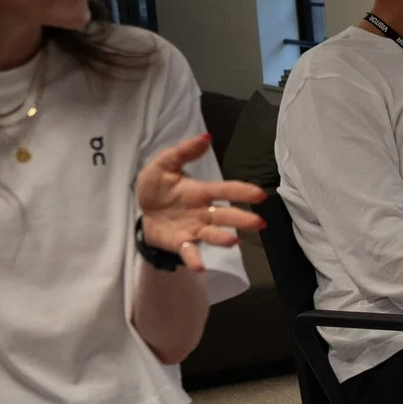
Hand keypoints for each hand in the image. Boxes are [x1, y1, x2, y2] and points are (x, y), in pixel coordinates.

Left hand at [135, 134, 265, 271]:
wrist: (142, 211)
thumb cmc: (158, 188)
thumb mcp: (164, 165)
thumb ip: (183, 152)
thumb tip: (206, 137)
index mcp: (201, 192)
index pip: (225, 191)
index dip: (242, 192)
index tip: (260, 195)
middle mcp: (203, 212)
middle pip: (225, 216)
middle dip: (242, 219)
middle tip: (259, 223)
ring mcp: (194, 229)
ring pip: (212, 234)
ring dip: (222, 238)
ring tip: (233, 241)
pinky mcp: (181, 243)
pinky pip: (190, 251)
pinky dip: (195, 259)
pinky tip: (200, 266)